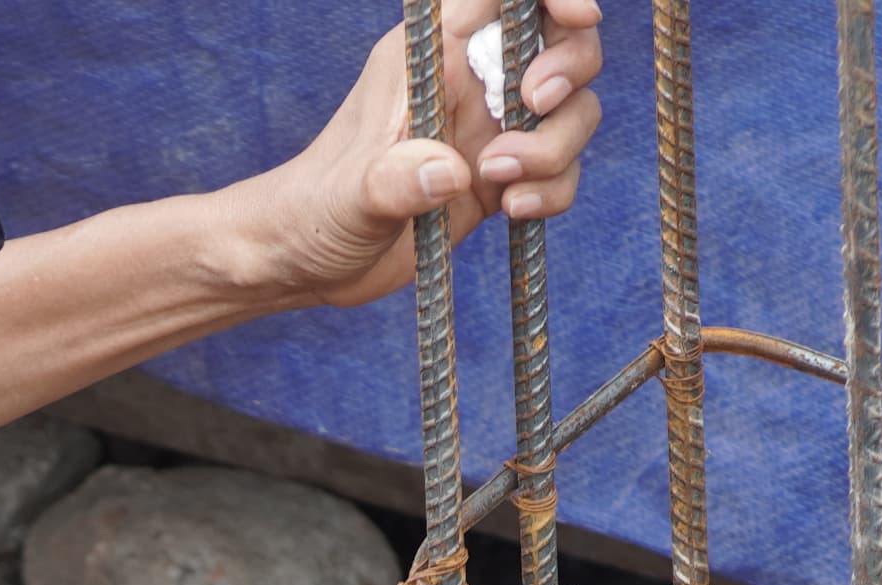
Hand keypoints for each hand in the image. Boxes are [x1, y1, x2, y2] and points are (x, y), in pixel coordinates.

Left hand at [249, 0, 604, 313]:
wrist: (307, 263)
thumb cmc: (313, 211)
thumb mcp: (348, 196)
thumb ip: (392, 179)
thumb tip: (451, 171)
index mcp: (430, 52)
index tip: (574, 16)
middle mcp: (469, 81)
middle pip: (559, 41)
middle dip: (568, 68)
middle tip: (534, 105)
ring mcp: (490, 130)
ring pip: (569, 110)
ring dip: (555, 145)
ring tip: (498, 182)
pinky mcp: (503, 178)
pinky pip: (560, 170)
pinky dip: (553, 190)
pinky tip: (511, 211)